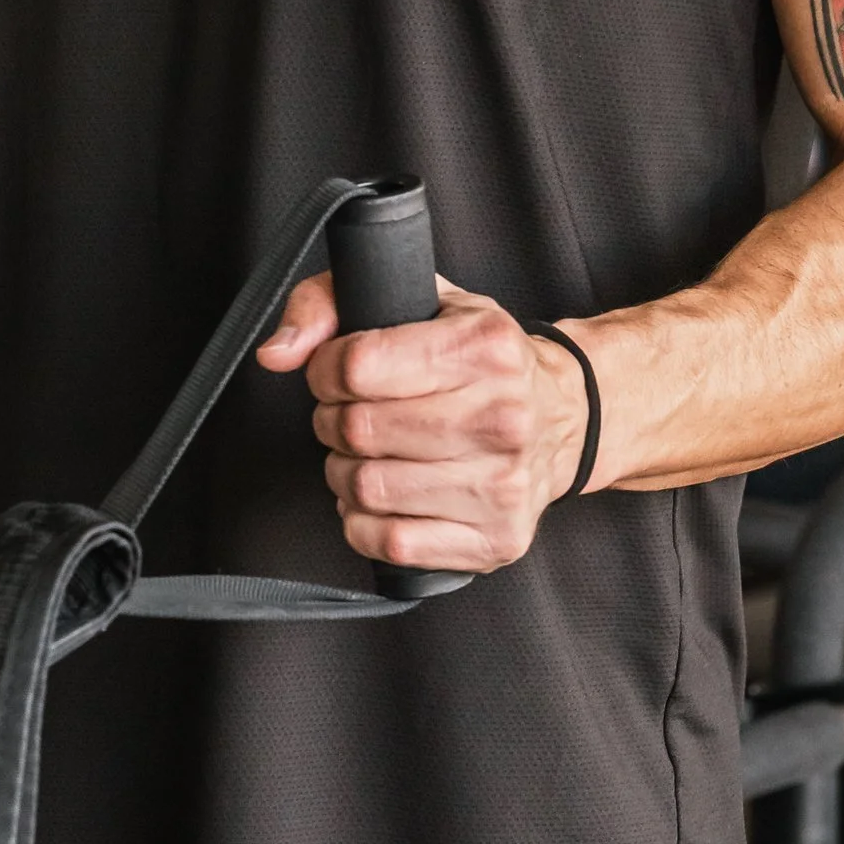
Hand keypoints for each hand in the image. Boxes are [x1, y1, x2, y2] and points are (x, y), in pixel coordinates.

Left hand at [258, 276, 594, 574]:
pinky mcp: (496, 538)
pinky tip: (387, 497)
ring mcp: (503, 484)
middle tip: (351, 418)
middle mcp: (503, 416)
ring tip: (370, 456)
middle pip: (357, 430)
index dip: (325, 371)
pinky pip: (389, 542)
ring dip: (346, 474)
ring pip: (367, 488)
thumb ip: (333, 303)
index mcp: (485, 348)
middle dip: (333, 423)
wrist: (564, 417)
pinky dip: (366, 522)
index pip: (357, 365)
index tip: (335, 375)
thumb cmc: (485, 362)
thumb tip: (279, 353)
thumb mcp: (423, 302)